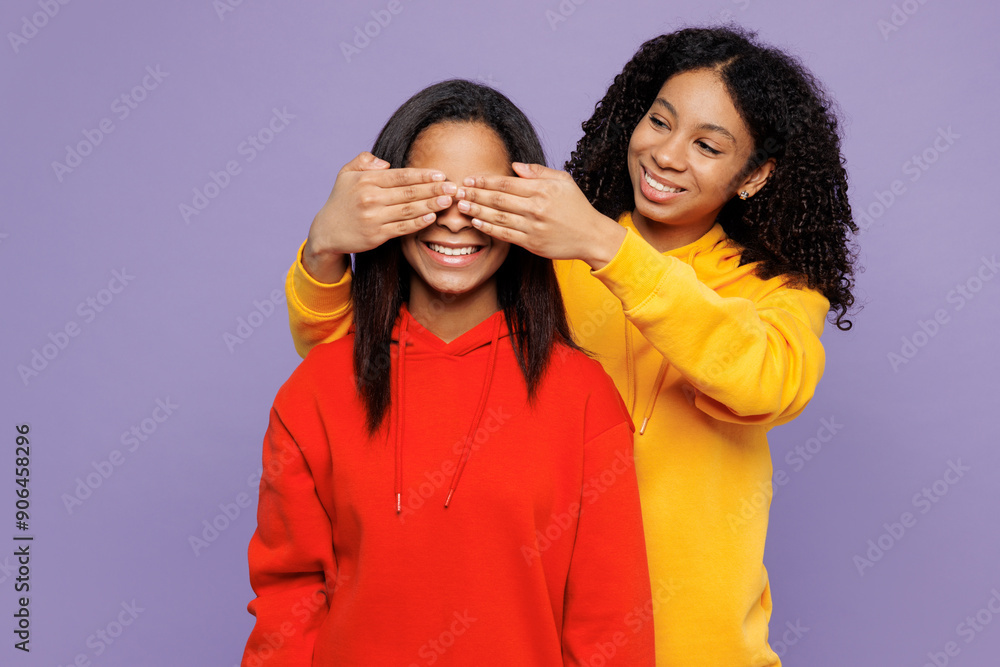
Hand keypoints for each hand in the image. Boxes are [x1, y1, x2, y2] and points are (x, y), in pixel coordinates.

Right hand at [302, 152, 457, 282]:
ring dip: (432, 205)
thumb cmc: (341, 200)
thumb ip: (364, 161)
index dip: (423, 175)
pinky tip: (432, 217)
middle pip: (409, 192)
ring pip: (409, 210)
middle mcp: (370, 198)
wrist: (327, 231)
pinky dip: (418, 223)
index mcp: (366, 180)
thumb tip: (384, 163)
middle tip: (454, 187)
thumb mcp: (346, 174)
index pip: (401, 176)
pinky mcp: (376, 235)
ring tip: (449, 201)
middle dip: (434, 189)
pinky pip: (402, 228)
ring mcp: (374, 218)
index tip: (441, 175)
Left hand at [456, 162, 626, 268]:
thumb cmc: (577, 206)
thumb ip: (538, 172)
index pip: (506, 183)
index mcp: (542, 190)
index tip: (470, 179)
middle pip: (498, 199)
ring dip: (477, 211)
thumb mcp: (563, 181)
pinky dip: (489, 229)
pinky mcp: (532, 243)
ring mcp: (533, 227)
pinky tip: (477, 223)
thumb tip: (514, 166)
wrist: (591, 236)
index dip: (485, 181)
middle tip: (458, 191)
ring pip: (498, 217)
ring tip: (462, 206)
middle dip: (475, 195)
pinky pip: (506, 235)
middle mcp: (536, 208)